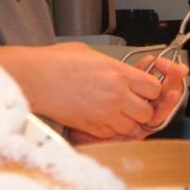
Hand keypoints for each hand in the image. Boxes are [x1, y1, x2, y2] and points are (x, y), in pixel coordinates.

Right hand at [66, 55, 189, 142]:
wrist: (35, 78)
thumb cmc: (57, 62)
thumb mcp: (91, 53)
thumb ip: (113, 65)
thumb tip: (121, 72)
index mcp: (119, 74)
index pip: (154, 88)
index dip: (152, 90)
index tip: (144, 88)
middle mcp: (116, 96)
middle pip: (147, 112)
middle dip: (142, 109)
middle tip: (132, 103)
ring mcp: (104, 114)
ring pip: (131, 127)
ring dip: (127, 121)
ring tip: (115, 111)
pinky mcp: (91, 127)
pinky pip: (112, 135)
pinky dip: (111, 130)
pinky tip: (101, 118)